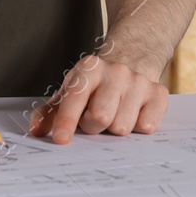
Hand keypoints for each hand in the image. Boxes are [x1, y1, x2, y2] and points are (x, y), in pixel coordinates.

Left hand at [27, 53, 167, 143]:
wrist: (133, 57)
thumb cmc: (96, 82)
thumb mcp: (71, 90)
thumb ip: (51, 111)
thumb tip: (36, 131)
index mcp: (89, 69)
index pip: (74, 100)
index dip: (66, 122)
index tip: (61, 139)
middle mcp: (116, 72)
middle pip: (100, 118)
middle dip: (93, 127)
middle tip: (93, 119)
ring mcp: (139, 82)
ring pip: (122, 127)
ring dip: (114, 128)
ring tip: (114, 113)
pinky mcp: (159, 94)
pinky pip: (147, 127)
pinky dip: (137, 127)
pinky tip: (133, 113)